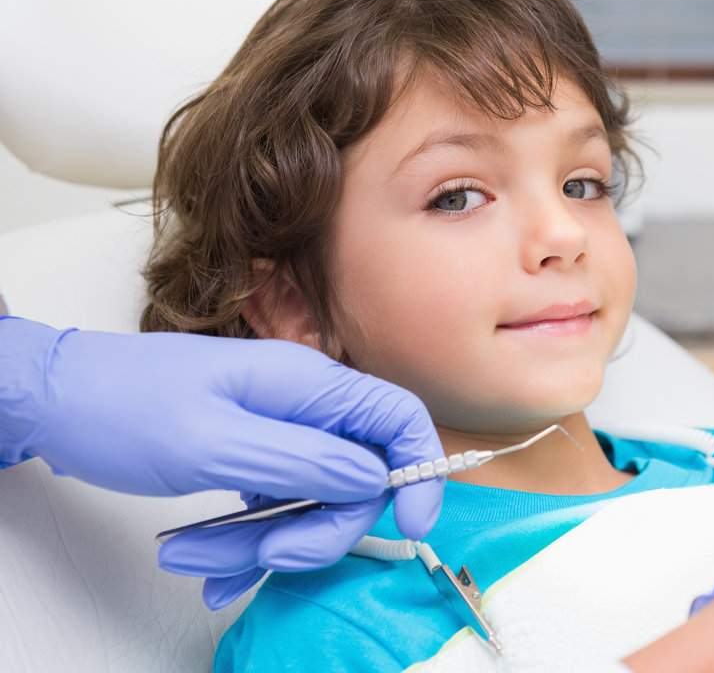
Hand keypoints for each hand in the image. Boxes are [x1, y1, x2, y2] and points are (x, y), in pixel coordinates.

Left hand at [1, 317, 443, 607]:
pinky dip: (243, 545)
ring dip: (260, 544)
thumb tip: (375, 481)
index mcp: (308, 386)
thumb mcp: (216, 444)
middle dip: (315, 531)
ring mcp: (276, 434)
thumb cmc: (124, 408)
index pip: (397, 418)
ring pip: (308, 504)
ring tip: (191, 555)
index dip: (419, 470)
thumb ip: (305, 463)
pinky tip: (206, 563)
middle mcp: (303, 408)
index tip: (412, 523)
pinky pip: (271, 511)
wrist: (56, 402)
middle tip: (265, 557)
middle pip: (355, 480)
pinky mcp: (250, 458)